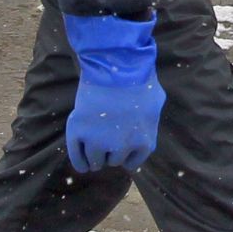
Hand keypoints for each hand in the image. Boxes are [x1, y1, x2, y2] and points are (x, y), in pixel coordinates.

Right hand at [62, 14, 165, 172]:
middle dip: (110, 151)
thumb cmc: (140, 79)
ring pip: (95, 161)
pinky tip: (81, 165)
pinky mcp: (79, 133)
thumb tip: (145, 124)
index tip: (119, 149)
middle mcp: (122, 148)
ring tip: (93, 147)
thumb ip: (150, 118)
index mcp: (144, 142)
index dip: (124, 155)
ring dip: (95, 157)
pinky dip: (79, 163)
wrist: (117, 66)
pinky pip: (77, 158)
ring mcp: (99, 142)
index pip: (131, 162)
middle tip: (106, 138)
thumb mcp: (155, 101)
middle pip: (112, 161)